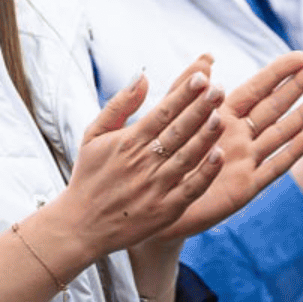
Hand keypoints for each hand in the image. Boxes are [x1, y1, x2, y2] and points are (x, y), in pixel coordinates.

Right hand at [47, 63, 226, 257]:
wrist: (80, 225)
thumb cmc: (89, 176)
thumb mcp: (93, 135)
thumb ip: (119, 104)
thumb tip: (143, 76)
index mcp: (128, 141)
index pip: (162, 112)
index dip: (183, 94)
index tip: (202, 76)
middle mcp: (142, 162)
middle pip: (177, 130)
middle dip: (199, 108)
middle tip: (219, 89)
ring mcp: (155, 187)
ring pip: (186, 157)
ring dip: (205, 137)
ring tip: (222, 116)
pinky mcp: (164, 210)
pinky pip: (190, 189)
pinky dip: (205, 173)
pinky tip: (219, 155)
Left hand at [150, 52, 302, 241]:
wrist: (153, 201)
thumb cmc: (160, 159)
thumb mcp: (171, 119)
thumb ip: (187, 89)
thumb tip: (207, 56)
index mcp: (222, 115)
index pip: (259, 87)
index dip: (282, 70)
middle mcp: (239, 135)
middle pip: (277, 104)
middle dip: (302, 83)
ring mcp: (246, 160)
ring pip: (283, 131)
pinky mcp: (246, 186)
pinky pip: (275, 166)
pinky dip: (295, 150)